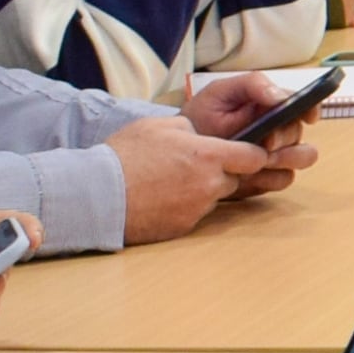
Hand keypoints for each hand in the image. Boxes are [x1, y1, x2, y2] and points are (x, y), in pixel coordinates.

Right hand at [105, 115, 271, 242]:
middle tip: (191, 166)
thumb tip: (201, 135)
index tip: (247, 152)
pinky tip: (161, 198)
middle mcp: (210, 184)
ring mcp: (199, 208)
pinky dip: (184, 206)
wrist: (98, 194)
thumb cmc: (125, 155)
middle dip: (221, 172)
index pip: (255, 157)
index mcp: (209, 155)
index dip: (253, 154)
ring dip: (201, 189)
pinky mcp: (185, 226)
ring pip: (213, 197)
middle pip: (233, 179)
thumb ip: (190, 128)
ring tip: (168, 181)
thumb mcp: (157, 126)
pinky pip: (195, 213)